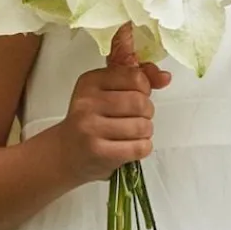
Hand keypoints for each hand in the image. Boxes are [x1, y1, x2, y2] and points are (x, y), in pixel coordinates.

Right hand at [55, 25, 171, 185]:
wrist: (64, 153)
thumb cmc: (90, 119)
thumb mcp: (106, 91)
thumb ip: (136, 78)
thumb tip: (166, 77)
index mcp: (91, 81)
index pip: (135, 76)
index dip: (145, 87)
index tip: (139, 94)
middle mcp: (88, 102)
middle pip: (140, 102)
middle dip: (147, 112)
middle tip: (139, 117)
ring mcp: (91, 128)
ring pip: (141, 126)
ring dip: (146, 131)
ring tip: (136, 133)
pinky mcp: (99, 153)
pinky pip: (138, 147)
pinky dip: (144, 147)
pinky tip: (135, 146)